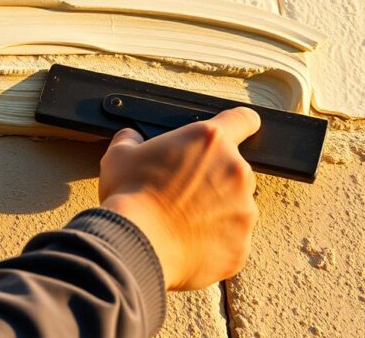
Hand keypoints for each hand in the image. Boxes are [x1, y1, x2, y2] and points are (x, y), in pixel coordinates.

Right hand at [98, 107, 260, 290]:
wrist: (136, 245)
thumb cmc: (129, 197)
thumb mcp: (120, 156)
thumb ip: (132, 139)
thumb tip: (131, 137)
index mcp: (210, 141)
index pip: (244, 119)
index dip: (239, 124)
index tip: (234, 134)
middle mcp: (235, 171)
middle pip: (235, 169)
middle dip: (215, 178)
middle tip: (183, 192)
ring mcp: (243, 210)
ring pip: (236, 206)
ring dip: (216, 211)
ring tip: (182, 222)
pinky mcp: (241, 245)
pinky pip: (231, 240)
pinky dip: (214, 241)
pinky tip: (187, 242)